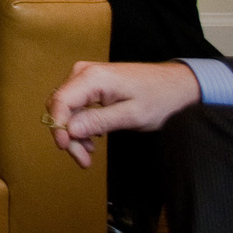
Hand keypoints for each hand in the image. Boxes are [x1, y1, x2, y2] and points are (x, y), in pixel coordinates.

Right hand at [45, 61, 202, 167]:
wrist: (175, 83)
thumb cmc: (159, 97)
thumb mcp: (132, 115)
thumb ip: (99, 121)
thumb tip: (69, 130)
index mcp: (92, 77)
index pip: (60, 101)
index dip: (57, 127)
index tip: (64, 148)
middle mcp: (83, 72)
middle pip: (60, 105)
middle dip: (67, 134)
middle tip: (82, 159)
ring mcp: (85, 76)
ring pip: (66, 107)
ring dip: (73, 131)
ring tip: (88, 153)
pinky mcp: (90, 82)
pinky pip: (76, 104)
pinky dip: (80, 123)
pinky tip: (92, 138)